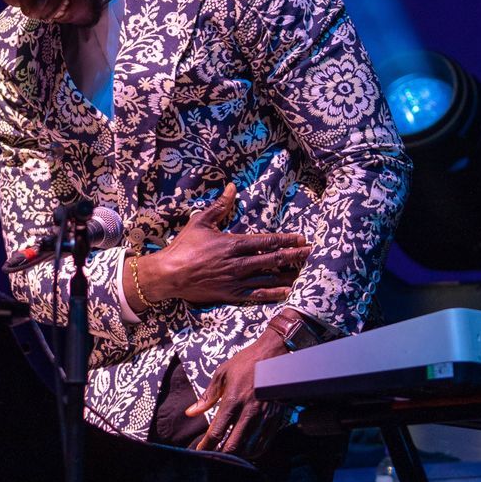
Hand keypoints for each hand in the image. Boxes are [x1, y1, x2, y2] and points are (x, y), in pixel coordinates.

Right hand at [130, 183, 308, 308]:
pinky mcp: (231, 294)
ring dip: (288, 274)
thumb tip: (231, 187)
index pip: (267, 241)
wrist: (169, 274)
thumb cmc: (184, 246)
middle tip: (311, 253)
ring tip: (304, 272)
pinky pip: (257, 294)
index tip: (301, 239)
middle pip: (274, 259)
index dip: (287, 240)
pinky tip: (285, 291)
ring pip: (269, 277)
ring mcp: (236, 280)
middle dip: (295, 255)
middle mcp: (239, 263)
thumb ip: (220, 205)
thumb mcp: (201, 221)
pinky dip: (272, 292)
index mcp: (234, 243)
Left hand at [188, 325, 289, 455]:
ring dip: (237, 455)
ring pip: (250, 449)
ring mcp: (264, 417)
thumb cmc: (245, 364)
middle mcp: (249, 412)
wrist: (274, 355)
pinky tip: (245, 449)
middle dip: (221, 455)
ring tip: (228, 453)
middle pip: (234, 446)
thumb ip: (207, 397)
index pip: (217, 432)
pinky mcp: (275, 419)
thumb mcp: (222, 375)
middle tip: (212, 456)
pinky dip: (252, 451)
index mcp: (233, 400)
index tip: (199, 452)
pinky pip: (264, 444)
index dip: (206, 446)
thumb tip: (190, 413)